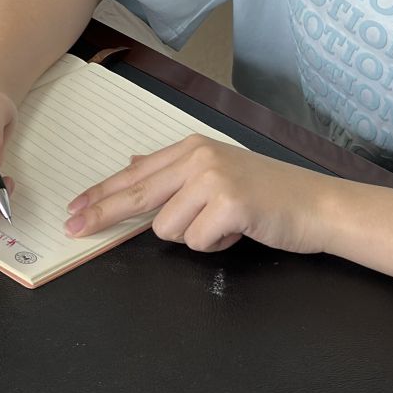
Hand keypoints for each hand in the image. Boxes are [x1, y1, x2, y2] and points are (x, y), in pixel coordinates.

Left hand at [64, 135, 333, 252]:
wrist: (318, 204)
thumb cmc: (270, 194)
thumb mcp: (218, 171)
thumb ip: (175, 171)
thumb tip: (132, 165)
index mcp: (191, 148)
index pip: (135, 174)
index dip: (102, 193)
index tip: (75, 209)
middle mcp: (197, 158)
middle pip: (136, 194)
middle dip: (102, 215)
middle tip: (73, 229)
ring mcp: (212, 178)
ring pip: (167, 228)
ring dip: (193, 236)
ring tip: (225, 224)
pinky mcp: (228, 203)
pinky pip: (196, 241)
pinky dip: (216, 244)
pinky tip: (239, 229)